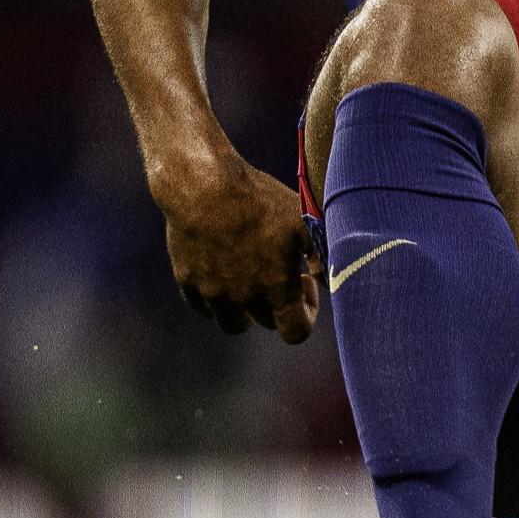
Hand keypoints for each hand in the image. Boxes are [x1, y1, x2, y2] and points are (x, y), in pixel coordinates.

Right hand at [155, 153, 319, 342]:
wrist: (202, 185)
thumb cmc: (257, 199)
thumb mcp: (301, 220)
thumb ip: (322, 255)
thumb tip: (331, 281)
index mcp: (276, 287)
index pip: (296, 332)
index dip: (307, 313)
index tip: (304, 282)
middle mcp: (244, 299)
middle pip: (267, 323)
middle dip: (278, 304)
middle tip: (277, 270)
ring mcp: (212, 294)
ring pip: (232, 322)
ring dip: (246, 308)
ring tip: (249, 276)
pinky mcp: (187, 282)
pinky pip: (203, 306)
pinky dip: (216, 298)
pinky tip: (223, 269)